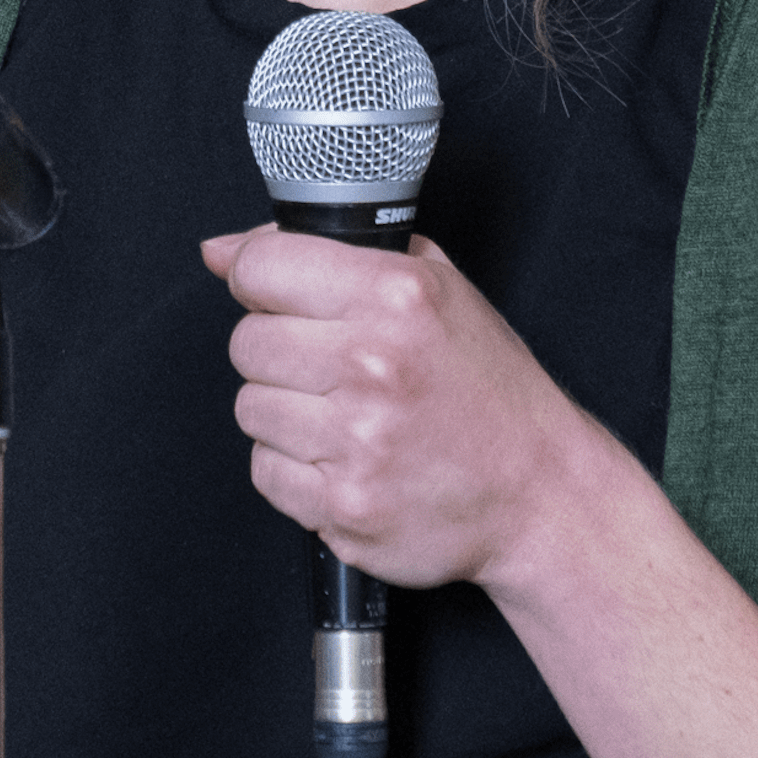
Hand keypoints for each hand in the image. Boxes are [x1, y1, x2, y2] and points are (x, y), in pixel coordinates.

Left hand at [200, 224, 594, 590]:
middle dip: (278, 351)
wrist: (538, 490)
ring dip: (286, 412)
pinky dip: (294, 469)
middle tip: (329, 365)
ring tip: (345, 415)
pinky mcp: (344, 506)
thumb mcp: (433, 285)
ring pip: (250, 408)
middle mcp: (373, 364)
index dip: (259, 281)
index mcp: (396, 296)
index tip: (278, 296)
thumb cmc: (485, 385)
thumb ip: (325, 252)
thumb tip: (220, 251)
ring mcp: (358, 441)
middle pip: (247, 342)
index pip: (260, 267)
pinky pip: (264, 472)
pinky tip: (344, 459)